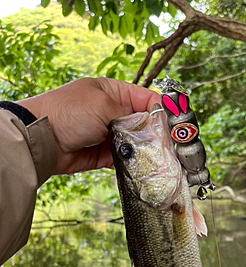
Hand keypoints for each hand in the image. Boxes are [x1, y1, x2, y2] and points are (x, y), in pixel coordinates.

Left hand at [19, 77, 160, 174]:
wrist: (43, 139)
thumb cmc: (68, 112)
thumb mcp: (103, 105)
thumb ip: (130, 116)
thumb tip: (149, 130)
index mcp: (113, 92)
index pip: (145, 98)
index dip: (161, 109)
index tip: (173, 123)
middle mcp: (113, 112)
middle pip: (143, 123)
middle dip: (155, 133)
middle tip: (168, 144)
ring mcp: (108, 134)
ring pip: (136, 143)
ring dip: (145, 150)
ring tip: (156, 157)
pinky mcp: (104, 155)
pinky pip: (124, 159)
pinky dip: (131, 163)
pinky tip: (139, 165)